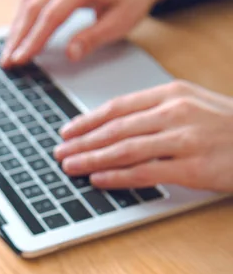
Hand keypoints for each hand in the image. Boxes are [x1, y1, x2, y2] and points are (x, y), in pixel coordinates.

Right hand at [0, 0, 177, 67]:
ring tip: (8, 54)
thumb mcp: (120, 23)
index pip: (51, 15)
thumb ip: (93, 38)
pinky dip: (23, 18)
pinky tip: (18, 36)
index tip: (21, 59)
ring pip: (28, 0)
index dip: (33, 40)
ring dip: (16, 28)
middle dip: (18, 37)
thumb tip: (70, 54)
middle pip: (33, 7)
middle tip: (7, 62)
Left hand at [54, 81, 232, 192]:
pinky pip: (146, 172)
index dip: (87, 121)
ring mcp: (185, 139)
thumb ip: (156, 112)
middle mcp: (175, 112)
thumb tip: (117, 126)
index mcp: (172, 94)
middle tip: (58, 153)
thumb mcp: (193, 106)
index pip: (118, 107)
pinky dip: (118, 176)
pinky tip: (99, 179)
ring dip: (92, 159)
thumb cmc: (227, 127)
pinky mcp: (193, 167)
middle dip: (82, 142)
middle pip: (116, 128)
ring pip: (126, 149)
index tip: (66, 131)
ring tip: (70, 166)